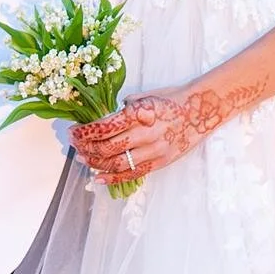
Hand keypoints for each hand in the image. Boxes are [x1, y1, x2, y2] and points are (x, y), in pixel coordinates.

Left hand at [70, 77, 266, 184]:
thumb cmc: (172, 99)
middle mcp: (145, 133)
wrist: (200, 110)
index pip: (105, 126)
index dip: (86, 132)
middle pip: (107, 147)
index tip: (74, 131)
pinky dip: (113, 178)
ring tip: (83, 159)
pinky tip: (98, 178)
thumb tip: (108, 116)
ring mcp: (153, 150)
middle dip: (86, 147)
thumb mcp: (147, 95)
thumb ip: (126, 107)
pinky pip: (133, 173)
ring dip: (96, 163)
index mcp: (139, 113)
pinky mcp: (160, 162)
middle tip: (74, 144)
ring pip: (117, 163)